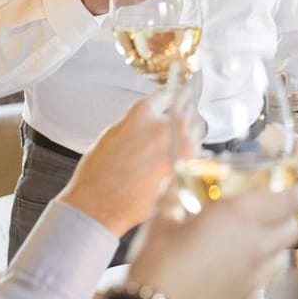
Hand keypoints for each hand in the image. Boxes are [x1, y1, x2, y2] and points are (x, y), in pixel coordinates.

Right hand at [57, 92, 198, 236]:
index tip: (180, 92)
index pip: (169, 93)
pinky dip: (192, 148)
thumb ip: (139, 120)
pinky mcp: (187, 169)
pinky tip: (182, 153)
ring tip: (181, 134)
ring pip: (196, 128)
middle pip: (187, 108)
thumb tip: (157, 115)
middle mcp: (165, 126)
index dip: (174, 93)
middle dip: (184, 110)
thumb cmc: (99, 173)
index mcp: (143, 113)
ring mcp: (180, 148)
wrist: (100, 205)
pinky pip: (198, 150)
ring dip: (190, 128)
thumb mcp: (114, 133)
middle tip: (184, 111)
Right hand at [127, 184, 297, 298]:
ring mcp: (256, 275)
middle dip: (287, 216)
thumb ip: (173, 198)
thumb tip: (173, 186)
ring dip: (277, 243)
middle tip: (270, 209)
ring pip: (285, 254)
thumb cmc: (159, 267)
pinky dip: (262, 267)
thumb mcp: (162, 223)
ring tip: (254, 238)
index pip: (292, 199)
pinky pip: (267, 276)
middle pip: (293, 227)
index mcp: (239, 215)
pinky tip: (239, 266)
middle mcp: (256, 244)